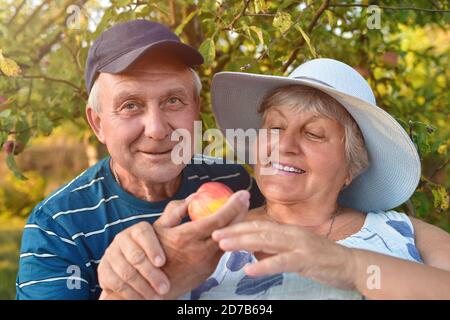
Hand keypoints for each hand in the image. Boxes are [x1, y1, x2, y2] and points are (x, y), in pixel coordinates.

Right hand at [98, 221, 169, 299]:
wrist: (133, 266)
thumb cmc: (154, 248)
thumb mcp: (164, 234)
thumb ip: (175, 218)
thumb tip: (191, 199)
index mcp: (137, 229)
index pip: (142, 233)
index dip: (152, 247)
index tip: (162, 262)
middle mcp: (121, 239)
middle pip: (135, 256)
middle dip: (151, 274)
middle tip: (165, 288)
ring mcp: (110, 255)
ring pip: (125, 272)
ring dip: (142, 287)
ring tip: (157, 297)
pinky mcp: (103, 271)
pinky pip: (115, 283)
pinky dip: (130, 294)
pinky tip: (143, 300)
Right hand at [153, 190, 249, 298]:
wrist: (151, 288)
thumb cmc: (151, 254)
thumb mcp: (158, 229)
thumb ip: (176, 211)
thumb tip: (193, 196)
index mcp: (186, 238)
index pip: (217, 220)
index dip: (232, 205)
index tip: (241, 194)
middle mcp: (199, 251)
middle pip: (229, 230)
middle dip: (240, 212)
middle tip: (245, 199)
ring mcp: (206, 263)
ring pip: (230, 240)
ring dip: (237, 224)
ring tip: (242, 210)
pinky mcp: (209, 270)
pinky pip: (223, 249)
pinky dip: (230, 236)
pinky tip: (231, 227)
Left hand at [212, 220, 356, 290]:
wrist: (351, 265)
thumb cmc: (322, 258)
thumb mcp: (295, 250)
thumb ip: (275, 248)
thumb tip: (254, 250)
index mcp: (288, 230)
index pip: (259, 225)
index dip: (238, 226)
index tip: (220, 227)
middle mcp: (291, 233)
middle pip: (258, 230)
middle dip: (234, 231)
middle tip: (214, 234)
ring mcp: (299, 245)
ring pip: (266, 241)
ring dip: (243, 242)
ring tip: (224, 246)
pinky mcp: (306, 260)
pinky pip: (282, 262)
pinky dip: (264, 265)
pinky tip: (249, 269)